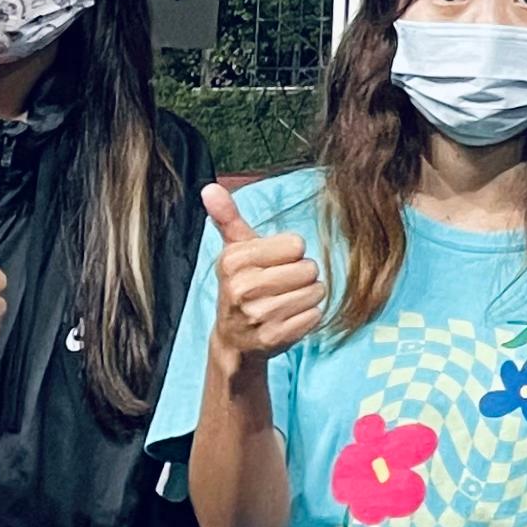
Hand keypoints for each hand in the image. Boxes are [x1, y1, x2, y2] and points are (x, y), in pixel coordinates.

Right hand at [201, 183, 324, 368]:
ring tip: (285, 301)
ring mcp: (259, 315)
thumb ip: (228, 218)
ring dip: (308, 296)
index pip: (296, 244)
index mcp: (234, 260)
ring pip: (316, 292)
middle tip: (281, 285)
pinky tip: (288, 318)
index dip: (291, 253)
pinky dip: (308, 317)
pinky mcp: (276, 337)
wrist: (234, 338)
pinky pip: (315, 315)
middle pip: (309, 268)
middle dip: (302, 275)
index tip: (273, 263)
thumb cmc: (241, 285)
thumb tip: (210, 187)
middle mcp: (243, 287)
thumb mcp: (234, 251)